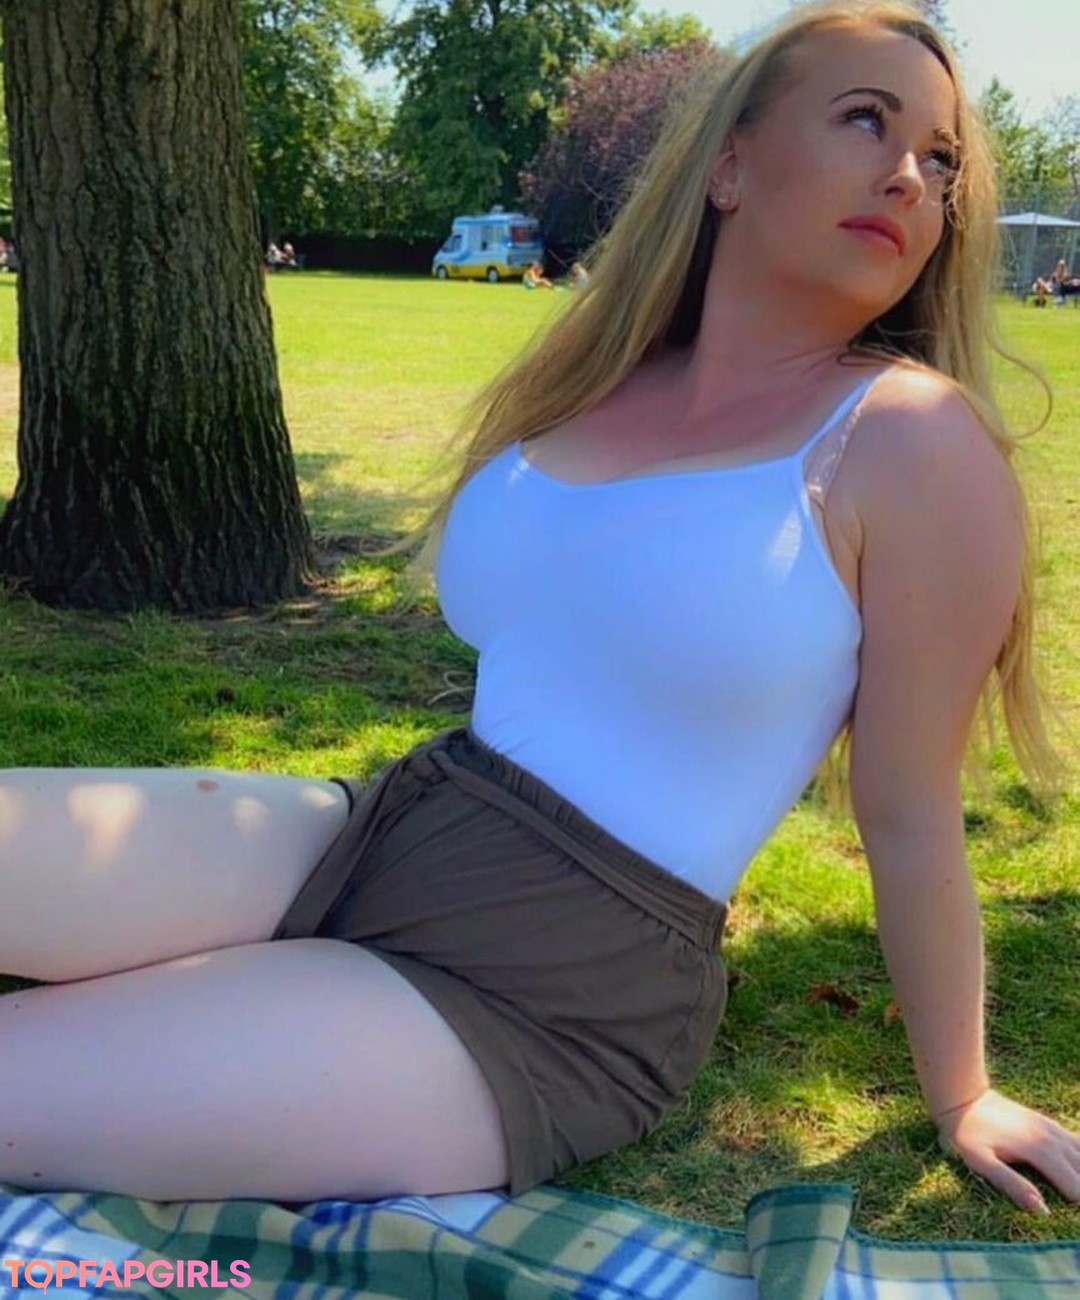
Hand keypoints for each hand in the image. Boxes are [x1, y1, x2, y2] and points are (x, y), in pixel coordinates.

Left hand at [936, 1088, 1079, 1213]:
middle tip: (1073, 1207)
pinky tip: (1077, 1166)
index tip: (1071, 1223)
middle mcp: (1052, 1138)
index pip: (1076, 1188)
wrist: (964, 1098)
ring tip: (1075, 1193)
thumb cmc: (968, 1133)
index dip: (1077, 1206)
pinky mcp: (1049, 1124)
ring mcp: (1053, 1128)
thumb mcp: (981, 1162)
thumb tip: (1043, 1211)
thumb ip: (1012, 1185)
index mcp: (1040, 1151)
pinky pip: (1078, 1142)